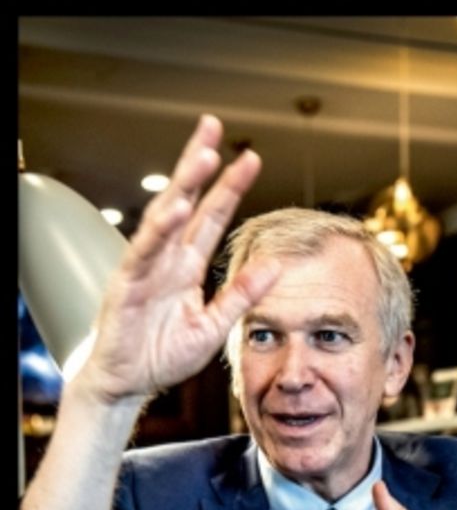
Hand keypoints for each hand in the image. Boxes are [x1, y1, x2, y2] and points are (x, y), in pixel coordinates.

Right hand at [75, 114, 279, 401]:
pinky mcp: (127, 284)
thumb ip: (241, 296)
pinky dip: (162, 229)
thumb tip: (276, 266)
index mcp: (186, 267)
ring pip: (165, 217)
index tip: (250, 158)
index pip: (211, 218)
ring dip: (185, 185)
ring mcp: (144, 268)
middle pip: (185, 201)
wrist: (127, 384)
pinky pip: (145, 251)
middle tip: (215, 126)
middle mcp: (166, 259)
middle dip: (200, 164)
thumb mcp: (212, 327)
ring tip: (205, 155)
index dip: (229, 188)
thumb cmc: (163, 356)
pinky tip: (178, 208)